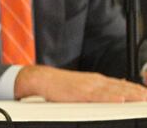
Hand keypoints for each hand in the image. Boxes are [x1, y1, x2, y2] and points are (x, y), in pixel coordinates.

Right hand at [15, 65, 146, 101]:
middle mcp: (96, 81)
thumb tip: (118, 89)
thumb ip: (101, 87)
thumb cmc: (60, 85)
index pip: (122, 84)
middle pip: (122, 87)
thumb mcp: (84, 84)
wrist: (42, 79)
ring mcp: (89, 86)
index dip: (136, 89)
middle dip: (137, 92)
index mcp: (97, 80)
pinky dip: (110, 97)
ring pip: (114, 90)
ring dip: (130, 94)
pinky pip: (98, 95)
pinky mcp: (80, 92)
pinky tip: (119, 99)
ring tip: (143, 98)